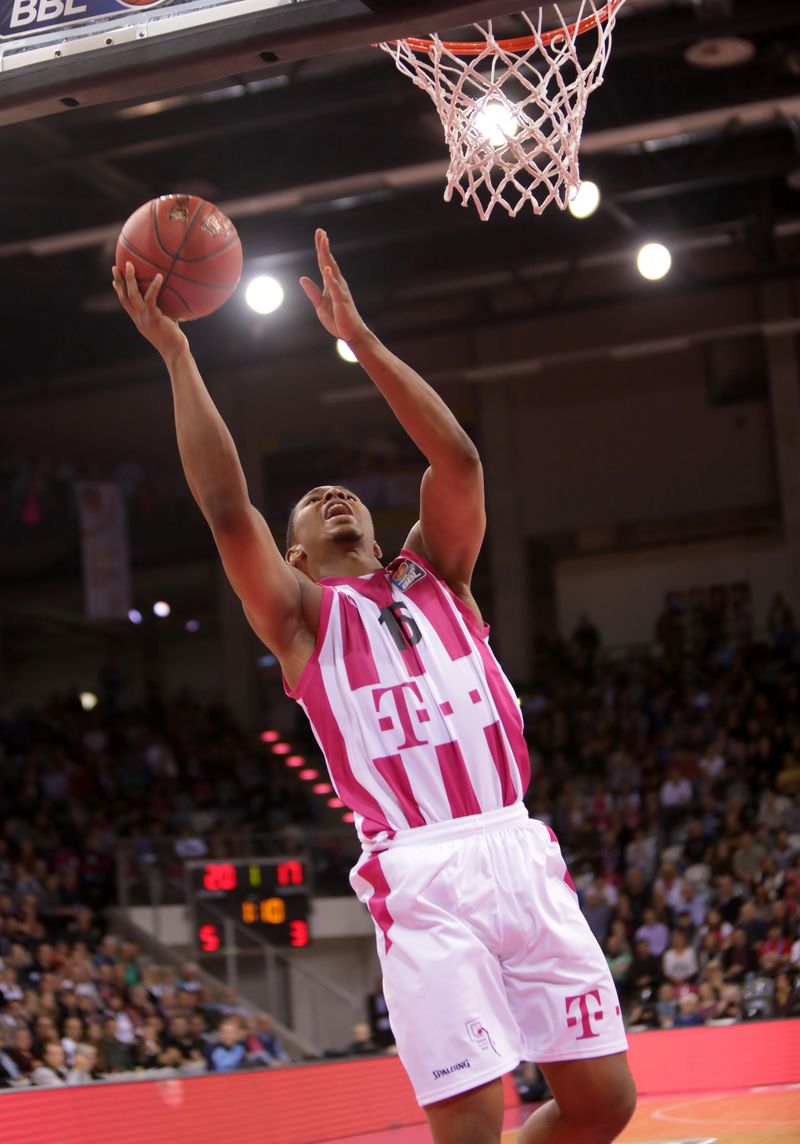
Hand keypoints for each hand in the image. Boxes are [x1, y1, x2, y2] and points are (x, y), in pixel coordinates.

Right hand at [112, 262, 188, 364]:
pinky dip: (154, 286)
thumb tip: (173, 298)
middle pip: (124, 297)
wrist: (174, 352)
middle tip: (116, 267)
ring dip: (129, 279)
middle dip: (119, 281)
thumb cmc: (173, 338)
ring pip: (132, 295)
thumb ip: (163, 311)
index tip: (114, 280)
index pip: (125, 304)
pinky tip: (159, 276)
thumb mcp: (164, 322)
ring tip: (129, 264)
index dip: (119, 291)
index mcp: (138, 320)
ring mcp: (144, 318)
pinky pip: (151, 298)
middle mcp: (138, 318)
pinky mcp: (153, 317)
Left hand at [299, 229, 368, 345]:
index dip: (322, 249)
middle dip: (324, 246)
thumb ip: (312, 292)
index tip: (320, 234)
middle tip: (321, 231)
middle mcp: (337, 284)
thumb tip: (302, 278)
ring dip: (327, 256)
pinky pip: (335, 288)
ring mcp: (340, 291)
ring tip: (324, 242)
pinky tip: (326, 268)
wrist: (352, 334)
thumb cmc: (338, 320)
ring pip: (332, 270)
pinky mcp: (341, 302)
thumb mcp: (320, 305)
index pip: (324, 263)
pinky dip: (330, 278)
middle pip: (328, 262)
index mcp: (331, 284)